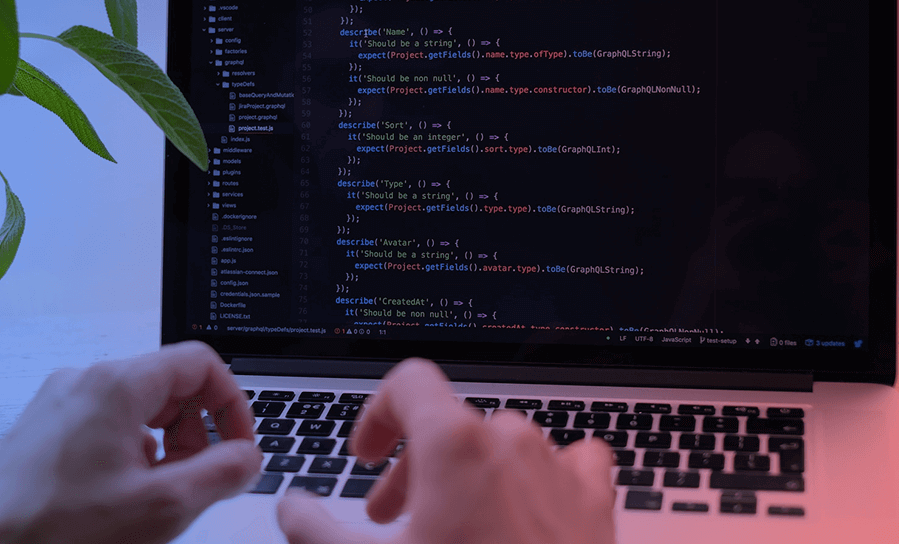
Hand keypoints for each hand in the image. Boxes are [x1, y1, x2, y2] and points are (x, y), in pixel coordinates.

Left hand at [0, 340, 261, 543]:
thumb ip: (222, 474)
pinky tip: (121, 494)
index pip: (202, 363)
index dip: (232, 404)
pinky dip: (131, 451)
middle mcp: (88, 381)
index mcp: (119, 385)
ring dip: (166, 443)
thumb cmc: (51, 533)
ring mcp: (62, 402)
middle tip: (197, 476)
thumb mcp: (161, 508)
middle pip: (172, 383)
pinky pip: (108, 423)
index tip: (238, 444)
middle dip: (197, 430)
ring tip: (157, 491)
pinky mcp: (46, 427)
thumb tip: (249, 457)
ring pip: (141, 405)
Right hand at [277, 358, 615, 543]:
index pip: (409, 382)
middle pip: (449, 425)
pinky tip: (527, 511)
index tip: (366, 455)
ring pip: (501, 445)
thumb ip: (314, 530)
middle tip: (390, 518)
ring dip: (468, 476)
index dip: (376, 414)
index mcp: (455, 442)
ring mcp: (556, 466)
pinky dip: (541, 477)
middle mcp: (510, 440)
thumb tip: (293, 508)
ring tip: (452, 527)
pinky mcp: (593, 500)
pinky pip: (571, 461)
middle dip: (412, 467)